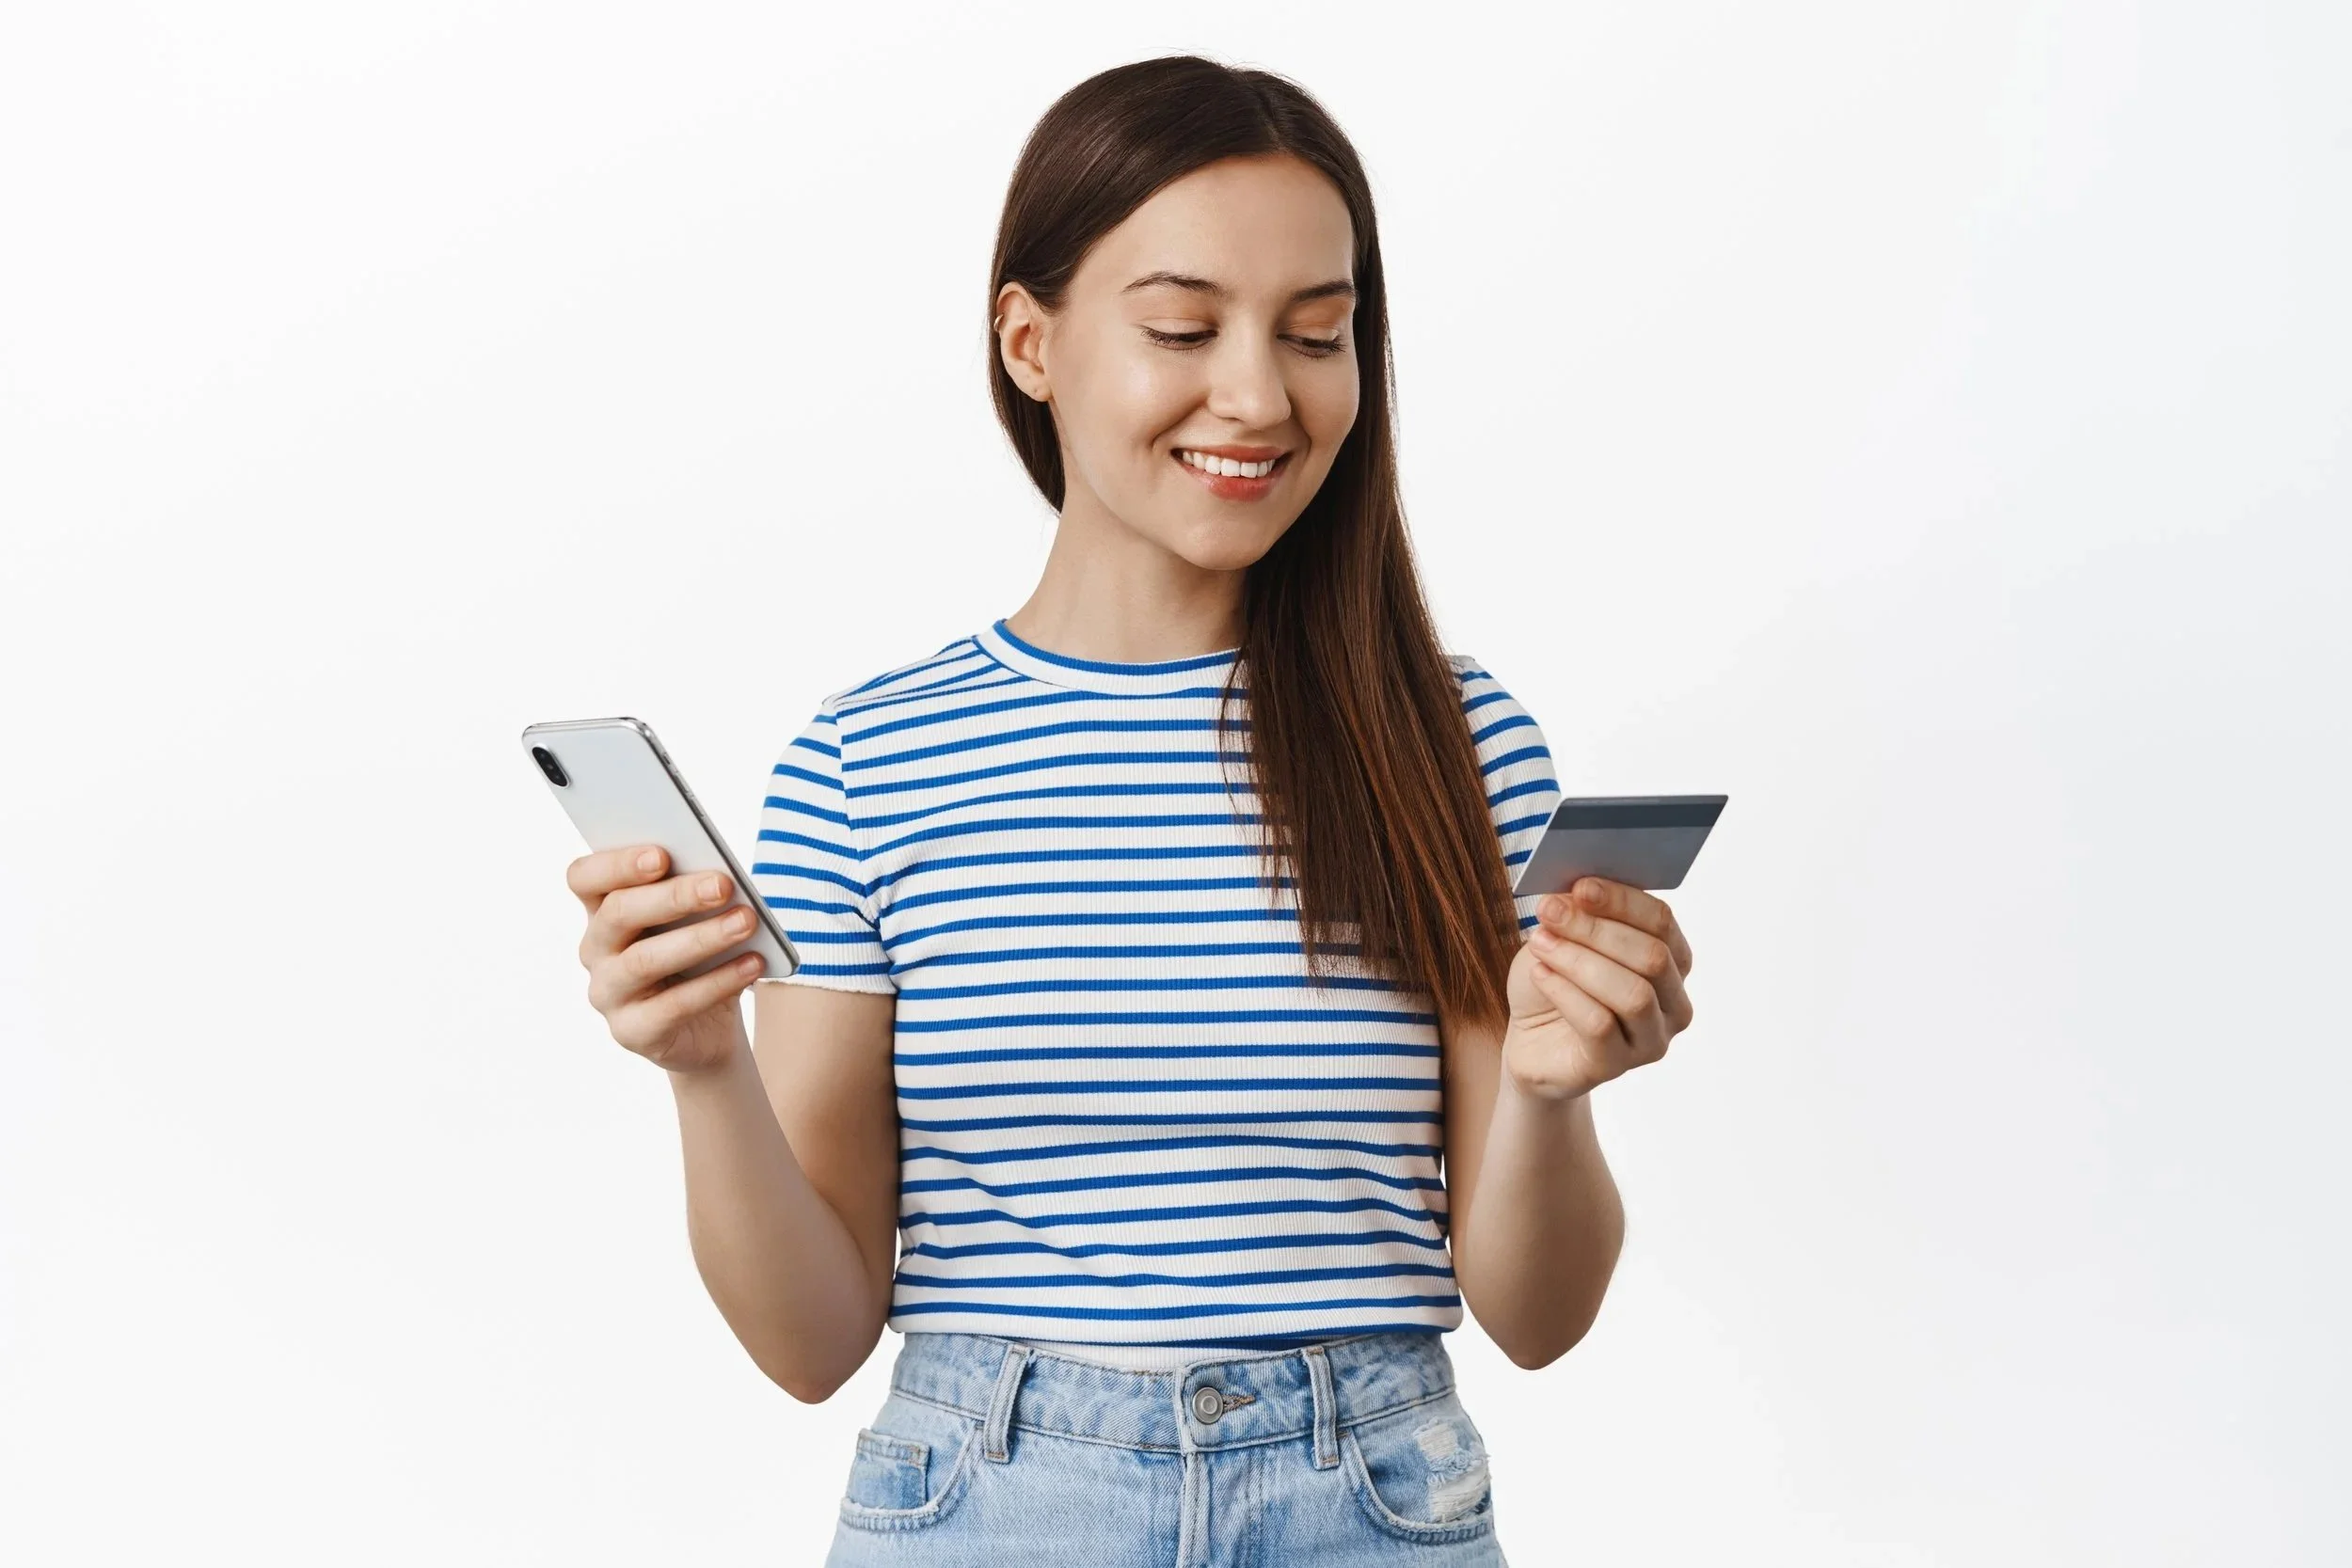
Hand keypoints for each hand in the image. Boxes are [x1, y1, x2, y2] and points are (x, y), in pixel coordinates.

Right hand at [570, 844, 769, 1074]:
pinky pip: (673, 1006)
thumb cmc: (700, 958)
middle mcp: (595, 949)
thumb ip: (697, 894)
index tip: (662, 854)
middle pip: (618, 913)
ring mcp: (607, 993)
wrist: (707, 1030)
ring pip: (644, 959)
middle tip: (723, 885)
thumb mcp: (697, 921)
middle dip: (675, 896)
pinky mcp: (631, 1031)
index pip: (585, 877)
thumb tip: (721, 877)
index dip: (616, 864)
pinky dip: (718, 982)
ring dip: (701, 938)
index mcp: (602, 909)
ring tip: (746, 922)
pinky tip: (752, 964)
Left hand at [1501, 877, 1695, 1099]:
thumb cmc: (1556, 984)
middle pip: (1651, 957)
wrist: (1531, 1043)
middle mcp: (1674, 1004)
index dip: (1623, 901)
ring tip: (1541, 942)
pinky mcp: (1616, 1065)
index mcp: (1672, 962)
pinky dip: (1565, 992)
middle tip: (1550, 911)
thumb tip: (1579, 889)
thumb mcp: (1566, 939)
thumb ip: (1581, 913)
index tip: (1581, 886)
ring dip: (1579, 960)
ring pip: (1632, 993)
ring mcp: (1650, 1040)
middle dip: (1597, 929)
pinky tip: (1540, 974)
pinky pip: (1599, 1024)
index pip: (1663, 922)